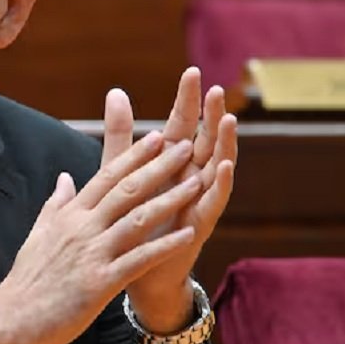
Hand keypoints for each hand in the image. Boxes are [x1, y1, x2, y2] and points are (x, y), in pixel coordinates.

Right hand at [0, 130, 205, 343]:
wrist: (12, 319)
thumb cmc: (27, 279)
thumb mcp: (39, 233)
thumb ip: (57, 203)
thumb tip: (65, 177)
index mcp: (70, 214)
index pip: (106, 176)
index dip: (134, 155)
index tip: (158, 137)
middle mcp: (83, 228)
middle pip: (126, 190)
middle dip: (159, 167)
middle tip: (185, 146)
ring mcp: (92, 254)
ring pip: (137, 220)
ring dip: (169, 200)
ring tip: (197, 183)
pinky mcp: (100, 283)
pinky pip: (139, 260)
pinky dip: (165, 246)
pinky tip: (189, 234)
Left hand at [105, 69, 236, 332]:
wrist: (132, 272)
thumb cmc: (130, 219)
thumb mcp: (120, 172)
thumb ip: (120, 134)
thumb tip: (116, 91)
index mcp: (169, 164)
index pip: (181, 125)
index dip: (187, 100)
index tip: (192, 71)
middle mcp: (188, 178)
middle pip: (203, 140)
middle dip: (210, 115)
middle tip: (216, 88)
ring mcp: (196, 201)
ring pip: (214, 167)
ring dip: (223, 144)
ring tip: (228, 119)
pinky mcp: (197, 226)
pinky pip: (212, 203)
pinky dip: (218, 184)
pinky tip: (222, 166)